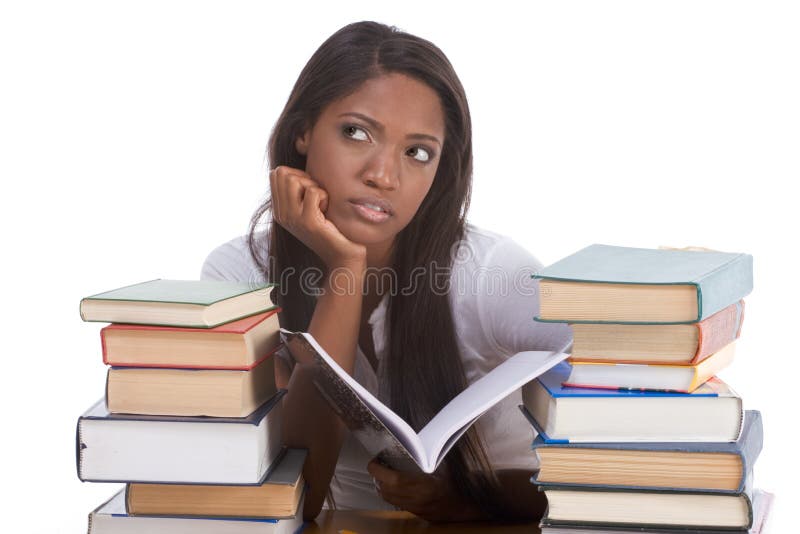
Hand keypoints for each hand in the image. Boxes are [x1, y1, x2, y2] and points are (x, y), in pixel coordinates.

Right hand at [269, 165, 365, 268]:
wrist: (341, 256)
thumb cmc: (329, 228)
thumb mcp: (307, 208)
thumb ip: (297, 191)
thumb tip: (293, 170)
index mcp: (279, 210)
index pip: (276, 173)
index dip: (296, 174)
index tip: (309, 190)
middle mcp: (281, 214)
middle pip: (283, 173)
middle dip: (304, 178)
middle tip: (316, 196)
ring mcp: (292, 218)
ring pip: (295, 180)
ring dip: (313, 186)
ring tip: (321, 204)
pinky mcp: (308, 221)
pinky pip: (314, 192)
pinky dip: (325, 197)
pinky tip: (326, 211)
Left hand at [367, 458, 483, 521]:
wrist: (467, 507)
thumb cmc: (457, 484)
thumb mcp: (445, 466)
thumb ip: (430, 456)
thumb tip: (418, 440)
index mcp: (421, 486)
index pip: (390, 478)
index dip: (377, 469)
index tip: (374, 460)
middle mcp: (415, 499)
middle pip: (384, 490)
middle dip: (376, 477)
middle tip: (378, 464)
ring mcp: (415, 509)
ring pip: (388, 499)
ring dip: (382, 487)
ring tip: (384, 475)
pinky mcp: (417, 514)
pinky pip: (397, 504)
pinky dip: (391, 495)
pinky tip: (397, 487)